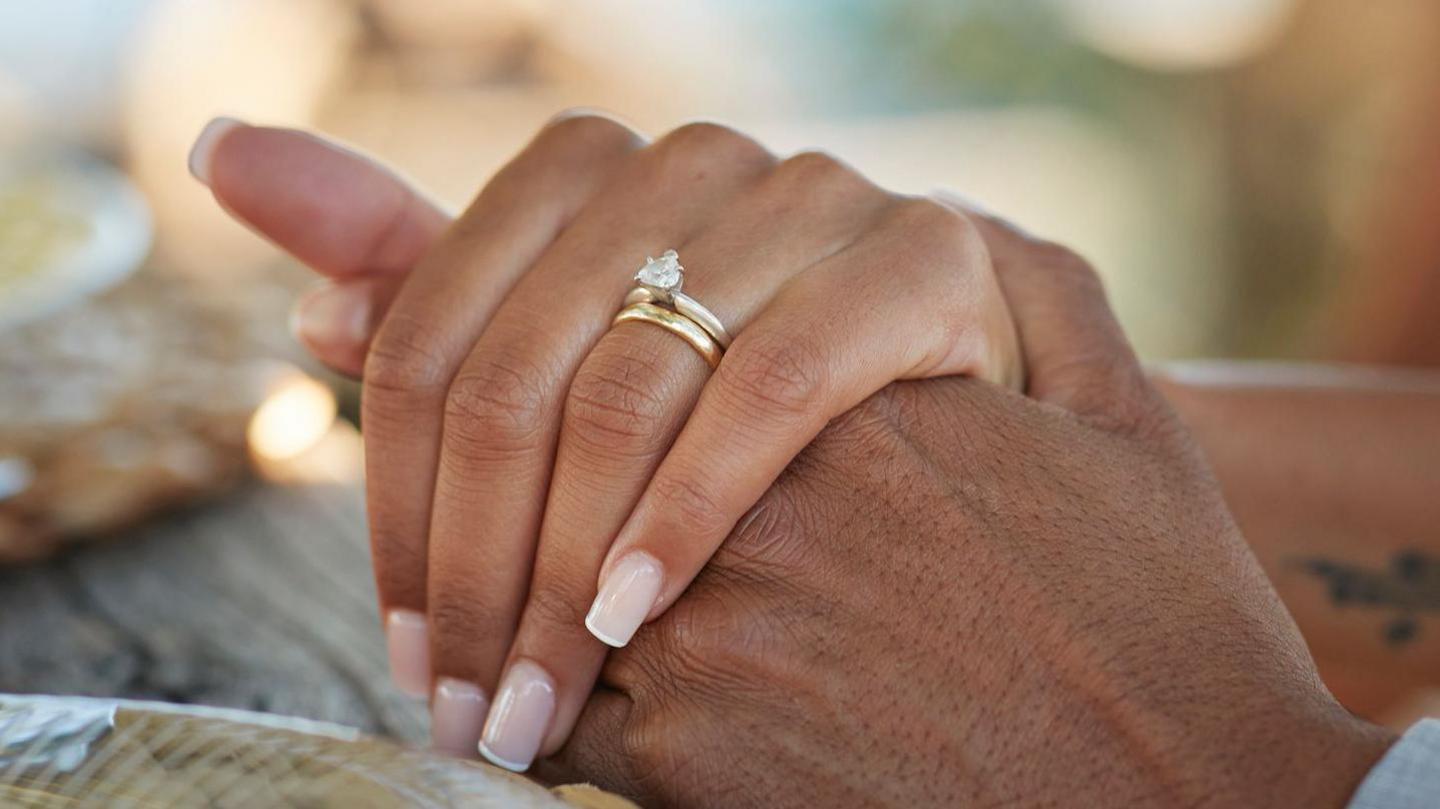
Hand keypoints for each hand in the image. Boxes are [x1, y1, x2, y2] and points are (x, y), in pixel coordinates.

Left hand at [191, 114, 1021, 766]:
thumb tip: (315, 313)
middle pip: (512, 381)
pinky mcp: (917, 268)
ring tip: (524, 702)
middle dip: (468, 565)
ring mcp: (809, 202)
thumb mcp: (631, 372)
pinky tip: (633, 619)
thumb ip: (466, 306)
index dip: (399, 501)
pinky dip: (681, 514)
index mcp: (605, 176)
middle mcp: (698, 172)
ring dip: (553, 578)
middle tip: (456, 691)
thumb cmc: (808, 448)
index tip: (409, 629)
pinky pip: (768, 393)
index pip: (435, 342)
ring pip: (621, 393)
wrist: (1015, 522)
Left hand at [528, 211, 1395, 806]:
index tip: (591, 432)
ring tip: (511, 644)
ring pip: (547, 583)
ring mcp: (713, 627)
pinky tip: (562, 725)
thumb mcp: (1121, 421)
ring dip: (522, 607)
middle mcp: (761, 503)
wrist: (1189, 800)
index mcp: (846, 406)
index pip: (658, 358)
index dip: (617, 400)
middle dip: (535, 496)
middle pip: (583, 459)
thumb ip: (1042, 300)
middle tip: (507, 531)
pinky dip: (547, 720)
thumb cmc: (1164, 622)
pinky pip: (562, 720)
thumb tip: (973, 228)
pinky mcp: (689, 758)